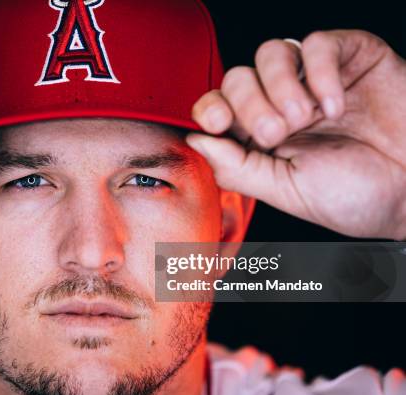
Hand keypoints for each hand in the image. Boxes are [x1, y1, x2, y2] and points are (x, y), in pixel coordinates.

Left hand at [187, 30, 405, 239]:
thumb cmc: (355, 196)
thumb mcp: (285, 190)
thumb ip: (237, 167)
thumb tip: (196, 141)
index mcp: (261, 137)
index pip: (218, 105)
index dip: (209, 107)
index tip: (217, 123)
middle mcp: (282, 104)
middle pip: (238, 76)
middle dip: (249, 103)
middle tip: (276, 132)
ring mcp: (314, 80)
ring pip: (271, 52)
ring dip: (279, 85)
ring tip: (305, 116)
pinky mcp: (350, 59)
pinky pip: (318, 43)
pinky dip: (320, 71)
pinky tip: (334, 103)